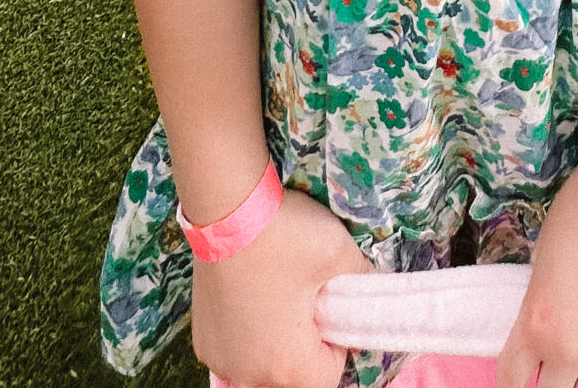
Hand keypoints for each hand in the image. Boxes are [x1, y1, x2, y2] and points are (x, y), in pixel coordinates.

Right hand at [191, 185, 370, 387]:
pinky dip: (247, 334)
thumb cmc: (283, 236)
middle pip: (292, 375)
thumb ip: (363, 276)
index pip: (327, 376)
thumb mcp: (338, 252)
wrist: (226, 207)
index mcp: (287, 364)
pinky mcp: (202, 339)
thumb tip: (374, 283)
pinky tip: (251, 295)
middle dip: (305, 344)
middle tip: (307, 299)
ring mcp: (220, 358)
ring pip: (260, 365)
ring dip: (274, 342)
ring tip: (278, 294)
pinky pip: (234, 350)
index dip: (338, 343)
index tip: (332, 309)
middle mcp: (249, 373)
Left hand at [497, 160, 577, 387]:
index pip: (511, 380)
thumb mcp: (539, 264)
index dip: (512, 378)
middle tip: (549, 365)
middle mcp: (570, 348)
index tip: (518, 373)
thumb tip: (545, 327)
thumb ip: (538, 306)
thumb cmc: (574, 215)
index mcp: (535, 326)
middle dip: (546, 382)